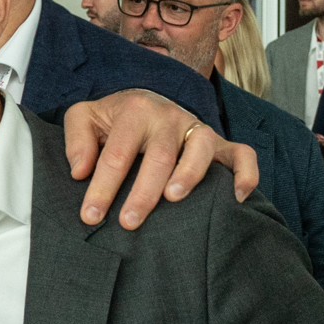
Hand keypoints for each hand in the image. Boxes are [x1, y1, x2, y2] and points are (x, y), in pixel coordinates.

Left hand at [59, 91, 261, 228]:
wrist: (147, 101)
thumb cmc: (113, 120)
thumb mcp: (85, 118)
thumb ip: (77, 139)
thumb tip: (80, 171)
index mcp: (135, 111)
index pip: (117, 154)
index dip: (102, 187)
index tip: (90, 216)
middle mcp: (169, 117)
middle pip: (159, 157)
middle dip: (143, 192)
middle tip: (128, 223)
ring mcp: (197, 129)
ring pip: (200, 149)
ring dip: (190, 174)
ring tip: (174, 198)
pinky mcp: (220, 143)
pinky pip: (242, 154)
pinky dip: (246, 174)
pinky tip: (237, 198)